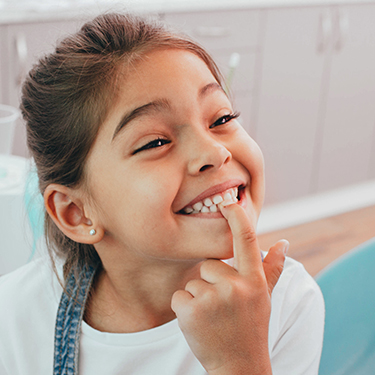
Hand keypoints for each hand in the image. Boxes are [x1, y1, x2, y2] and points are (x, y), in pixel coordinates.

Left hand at [171, 203, 288, 374]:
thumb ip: (271, 268)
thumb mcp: (264, 298)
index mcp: (253, 280)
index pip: (246, 240)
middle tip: (222, 306)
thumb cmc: (251, 327)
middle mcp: (236, 286)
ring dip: (199, 298)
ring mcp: (213, 299)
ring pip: (193, 282)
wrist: (238, 367)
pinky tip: (199, 324)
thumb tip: (283, 242)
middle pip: (208, 264)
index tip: (228, 200)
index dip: (237, 217)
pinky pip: (179, 296)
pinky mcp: (191, 311)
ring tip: (213, 317)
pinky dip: (185, 309)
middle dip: (211, 281)